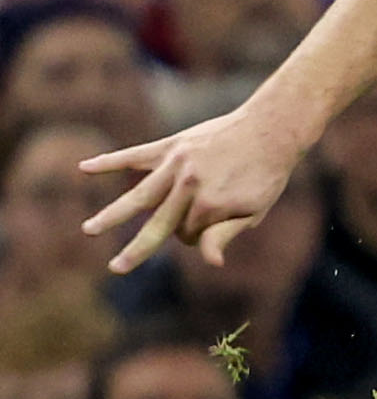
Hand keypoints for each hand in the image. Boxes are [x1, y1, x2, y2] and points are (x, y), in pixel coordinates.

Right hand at [85, 100, 313, 271]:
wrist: (271, 129)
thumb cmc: (266, 175)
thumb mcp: (254, 209)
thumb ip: (225, 233)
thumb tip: (210, 262)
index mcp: (209, 206)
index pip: (187, 236)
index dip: (196, 236)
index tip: (210, 224)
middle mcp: (188, 186)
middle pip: (157, 225)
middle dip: (136, 251)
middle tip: (116, 269)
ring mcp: (176, 164)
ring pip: (137, 196)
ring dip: (112, 216)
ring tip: (89, 230)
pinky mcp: (170, 145)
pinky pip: (134, 155)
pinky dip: (109, 161)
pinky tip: (84, 167)